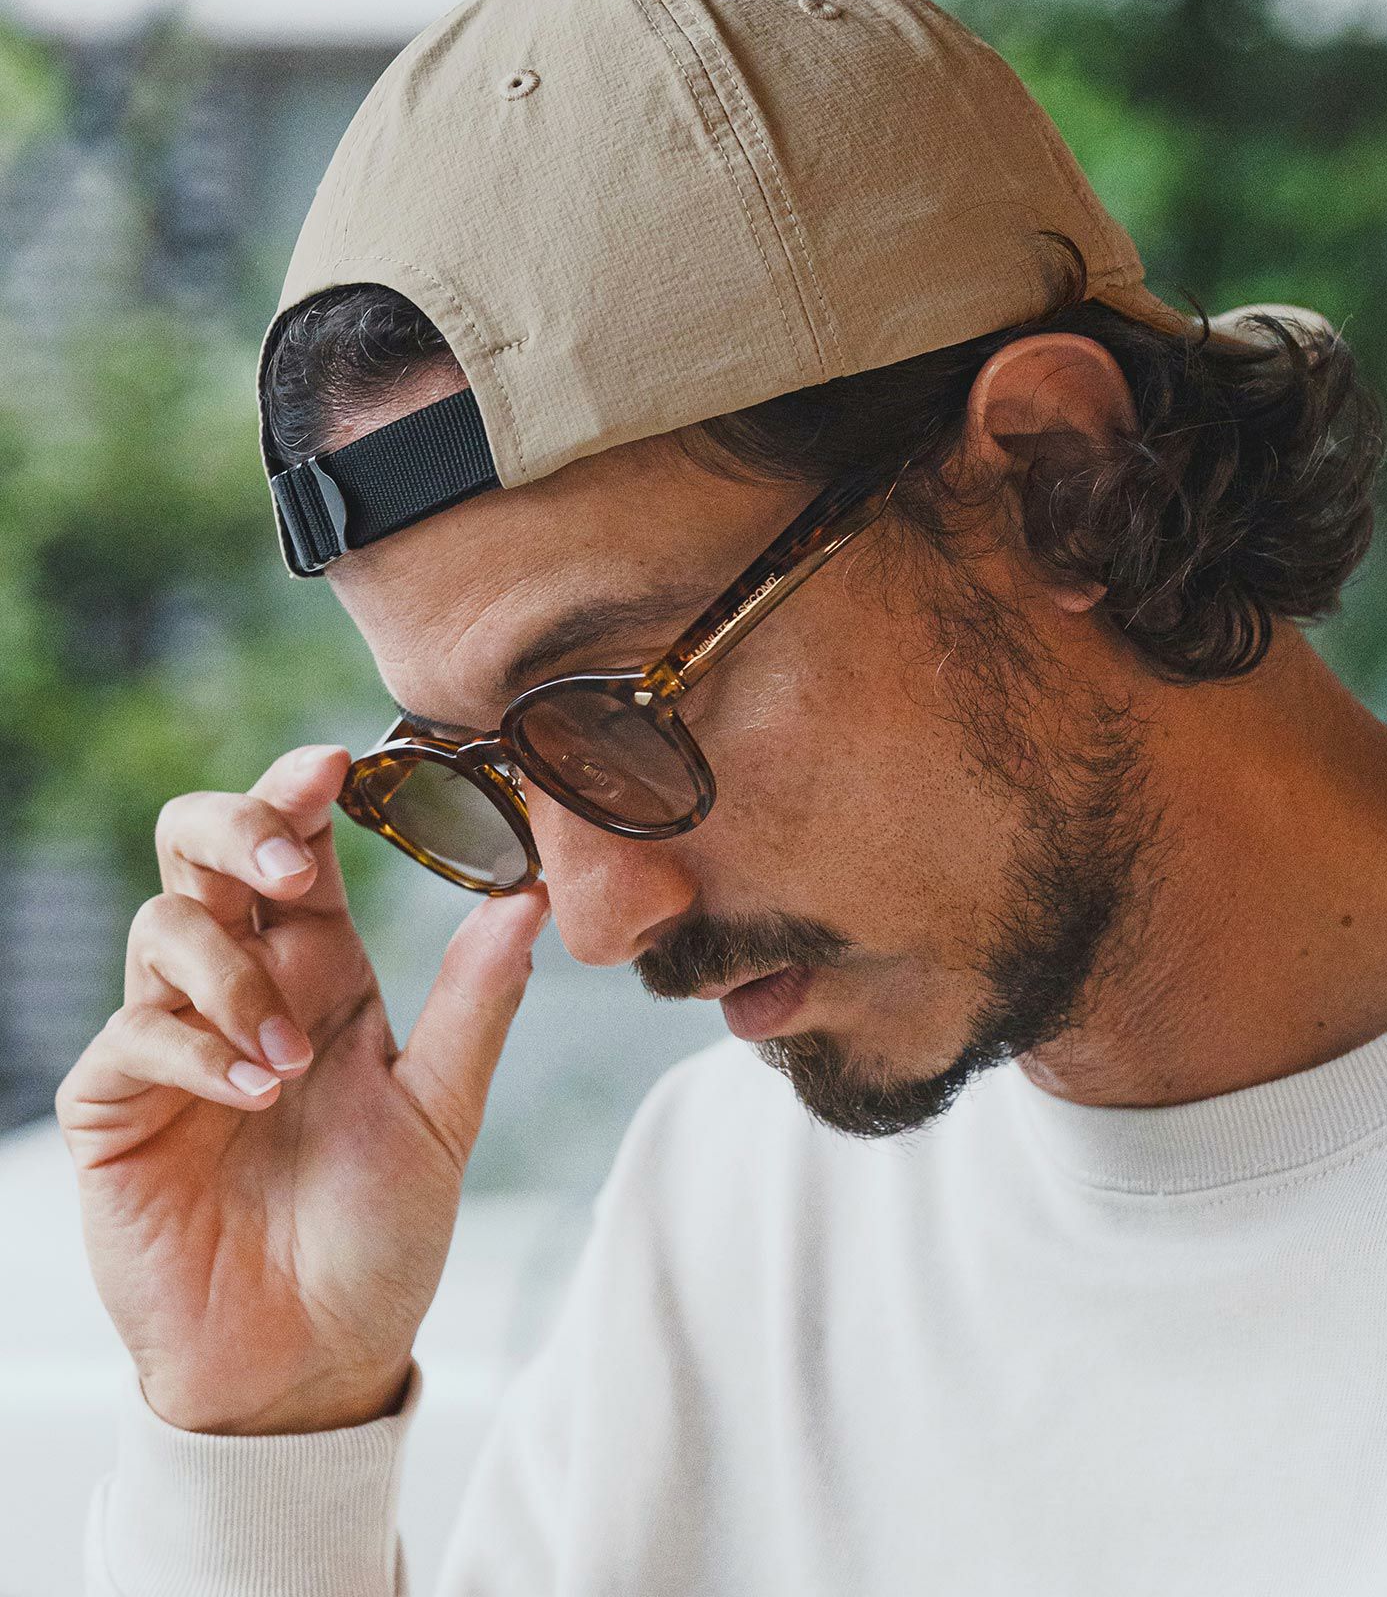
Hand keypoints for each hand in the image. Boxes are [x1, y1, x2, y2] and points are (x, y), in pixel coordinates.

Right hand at [55, 743, 549, 1433]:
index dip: (298, 791)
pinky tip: (251, 1094)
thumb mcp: (443, 1112)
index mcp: (321, 973)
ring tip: (288, 1060)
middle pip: (197, 849)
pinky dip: (195, 1049)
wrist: (310, 1360)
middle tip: (292, 862)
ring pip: (163, 928)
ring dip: (231, 973)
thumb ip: (478, 1003)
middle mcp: (243, 988)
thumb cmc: (379, 1233)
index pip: (294, 847)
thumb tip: (534, 895)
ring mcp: (174, 1042)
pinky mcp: (118, 1106)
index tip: (336, 761)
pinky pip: (133, 1033)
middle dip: (236, 827)